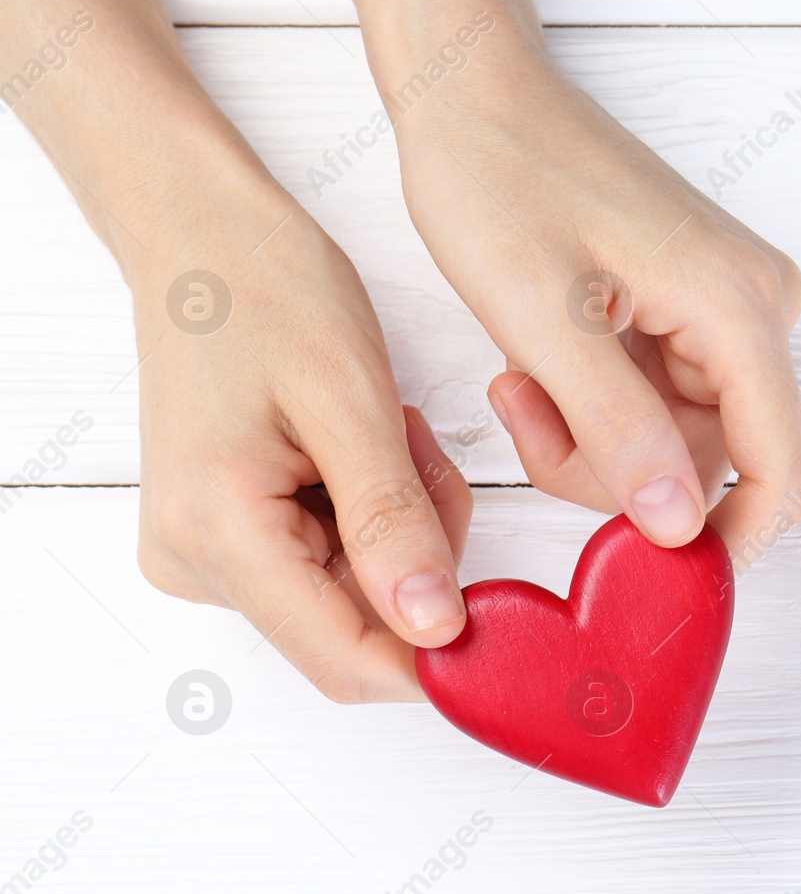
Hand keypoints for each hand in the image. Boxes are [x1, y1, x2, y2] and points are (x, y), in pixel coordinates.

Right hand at [132, 177, 471, 701]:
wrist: (199, 233)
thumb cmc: (266, 289)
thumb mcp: (350, 399)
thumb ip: (393, 521)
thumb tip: (435, 627)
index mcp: (217, 532)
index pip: (346, 660)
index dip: (438, 660)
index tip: (510, 619)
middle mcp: (196, 560)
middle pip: (358, 624)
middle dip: (423, 558)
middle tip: (421, 452)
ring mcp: (206, 551)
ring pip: (356, 590)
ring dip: (404, 523)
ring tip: (388, 430)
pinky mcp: (228, 532)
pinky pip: (333, 557)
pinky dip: (375, 508)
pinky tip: (363, 441)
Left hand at [350, 0, 800, 567]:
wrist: (474, 96)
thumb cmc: (501, 175)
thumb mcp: (544, 318)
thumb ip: (619, 430)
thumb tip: (678, 528)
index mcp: (742, 309)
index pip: (780, 472)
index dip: (724, 543)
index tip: (647, 575)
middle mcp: (754, 311)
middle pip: (717, 464)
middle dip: (619, 475)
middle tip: (529, 422)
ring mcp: (724, 311)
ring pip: (678, 442)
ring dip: (594, 442)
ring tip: (522, 382)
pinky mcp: (689, 311)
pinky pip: (658, 404)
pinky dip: (594, 409)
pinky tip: (540, 364)